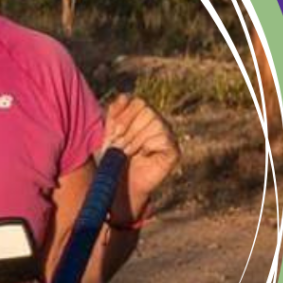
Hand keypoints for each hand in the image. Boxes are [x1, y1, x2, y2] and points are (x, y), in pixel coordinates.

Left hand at [103, 95, 180, 217]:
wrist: (121, 185)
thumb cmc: (114, 159)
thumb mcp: (108, 135)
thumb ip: (113, 116)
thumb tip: (123, 97)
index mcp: (140, 116)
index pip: (136, 101)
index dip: (123, 115)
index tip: (113, 132)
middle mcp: (156, 121)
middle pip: (146, 110)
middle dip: (128, 129)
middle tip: (118, 146)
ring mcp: (167, 134)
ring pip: (155, 122)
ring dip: (136, 139)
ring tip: (127, 152)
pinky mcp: (173, 149)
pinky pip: (164, 137)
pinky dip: (148, 146)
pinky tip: (141, 155)